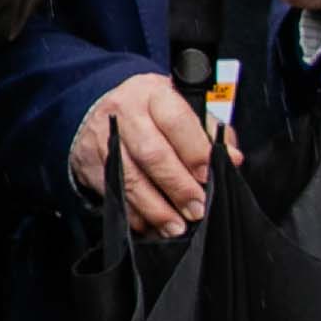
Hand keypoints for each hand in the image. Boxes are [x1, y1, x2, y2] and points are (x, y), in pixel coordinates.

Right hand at [72, 70, 217, 234]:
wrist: (103, 111)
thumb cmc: (152, 112)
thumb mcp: (182, 107)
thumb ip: (209, 131)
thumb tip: (230, 158)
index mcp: (154, 94)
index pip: (176, 121)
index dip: (194, 152)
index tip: (208, 176)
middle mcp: (125, 113)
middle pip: (151, 153)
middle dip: (177, 186)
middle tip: (196, 209)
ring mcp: (103, 138)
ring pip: (129, 178)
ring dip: (155, 208)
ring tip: (176, 226)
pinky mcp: (89, 163)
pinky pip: (113, 194)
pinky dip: (134, 214)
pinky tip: (151, 225)